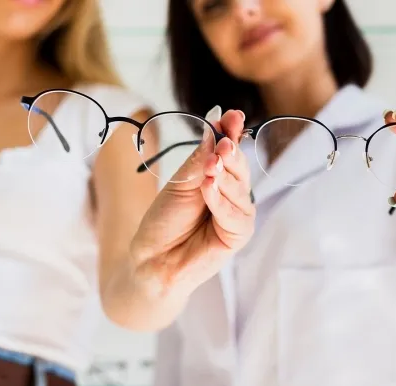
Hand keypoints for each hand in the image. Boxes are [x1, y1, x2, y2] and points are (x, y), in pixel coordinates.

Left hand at [130, 106, 254, 294]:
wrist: (154, 258)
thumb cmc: (164, 220)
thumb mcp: (180, 182)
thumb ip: (200, 157)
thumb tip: (215, 124)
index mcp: (216, 174)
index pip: (229, 149)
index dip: (232, 132)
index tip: (232, 116)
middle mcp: (230, 191)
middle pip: (240, 166)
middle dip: (231, 153)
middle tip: (222, 146)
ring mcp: (237, 212)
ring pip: (241, 188)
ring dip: (225, 178)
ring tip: (209, 172)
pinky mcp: (239, 234)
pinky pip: (238, 214)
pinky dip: (223, 202)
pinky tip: (210, 192)